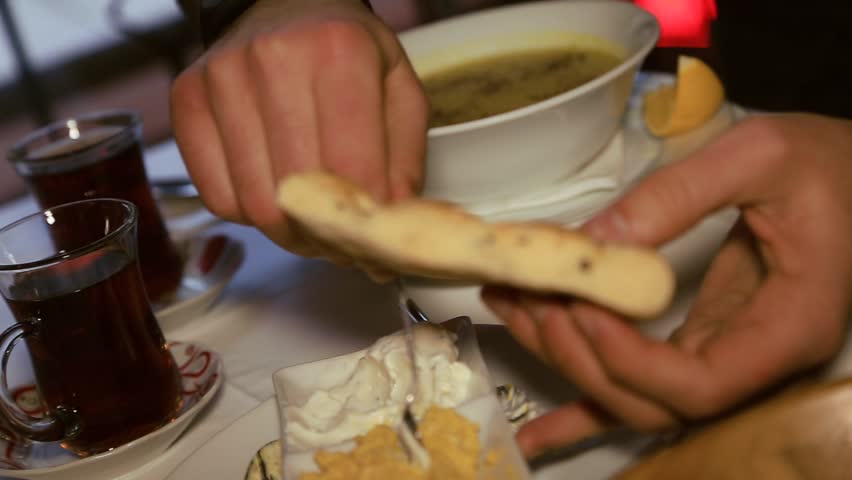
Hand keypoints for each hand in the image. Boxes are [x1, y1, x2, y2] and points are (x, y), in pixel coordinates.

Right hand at [170, 0, 427, 256]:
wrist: (285, 5)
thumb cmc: (347, 50)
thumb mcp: (398, 90)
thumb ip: (405, 161)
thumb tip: (388, 227)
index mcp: (340, 52)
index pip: (353, 169)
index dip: (366, 222)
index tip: (373, 240)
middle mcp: (274, 60)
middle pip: (297, 195)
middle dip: (324, 235)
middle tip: (340, 240)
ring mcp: (222, 78)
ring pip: (254, 203)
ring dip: (287, 232)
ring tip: (309, 222)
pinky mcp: (188, 100)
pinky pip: (216, 196)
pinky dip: (248, 213)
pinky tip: (272, 194)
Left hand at [482, 114, 851, 457]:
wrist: (851, 175)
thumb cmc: (825, 165)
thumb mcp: (759, 156)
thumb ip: (679, 195)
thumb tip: (598, 241)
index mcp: (787, 327)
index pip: (699, 385)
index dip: (628, 358)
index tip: (580, 304)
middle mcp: (754, 359)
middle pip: (653, 400)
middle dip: (581, 353)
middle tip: (533, 294)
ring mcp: (723, 355)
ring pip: (633, 394)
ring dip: (564, 359)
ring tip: (510, 302)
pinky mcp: (697, 341)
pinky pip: (636, 385)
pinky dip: (581, 412)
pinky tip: (536, 434)